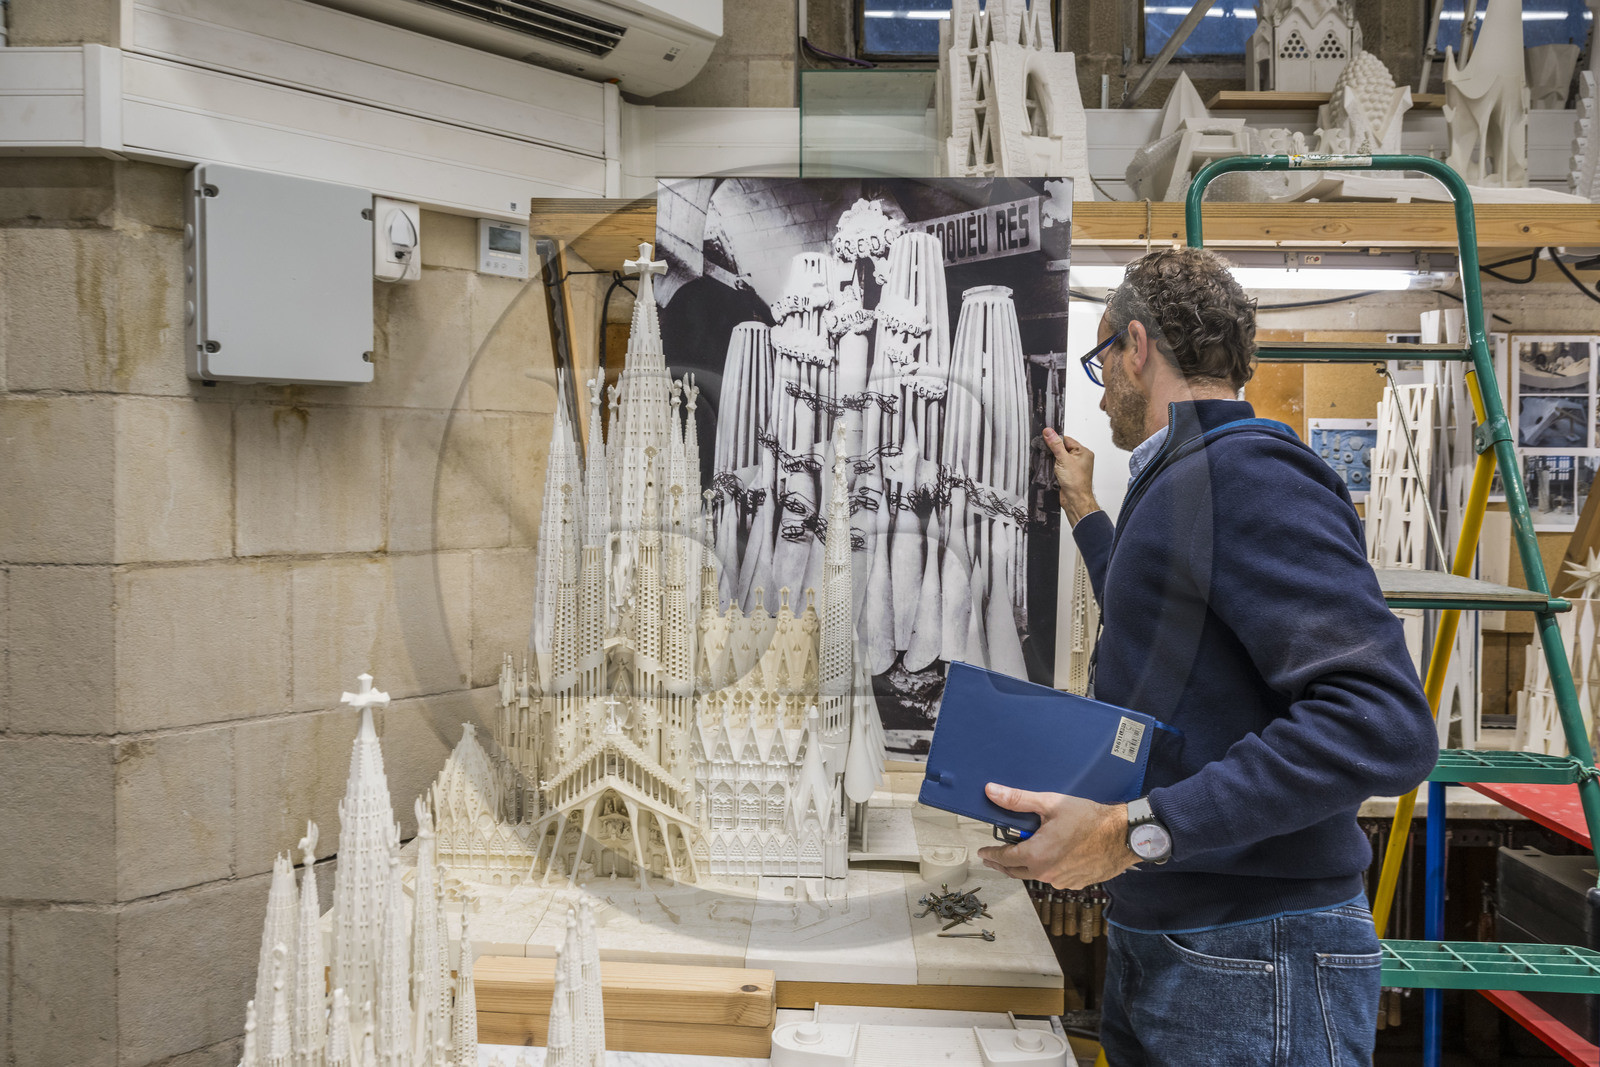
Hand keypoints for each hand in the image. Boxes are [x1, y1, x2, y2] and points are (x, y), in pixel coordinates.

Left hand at [976, 783, 1138, 889]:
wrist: (1123, 835)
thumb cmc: (1090, 819)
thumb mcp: (1050, 804)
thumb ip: (1018, 800)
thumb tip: (992, 792)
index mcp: (1037, 854)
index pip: (1004, 858)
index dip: (991, 855)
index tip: (983, 853)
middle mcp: (1047, 873)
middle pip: (1016, 872)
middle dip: (1002, 865)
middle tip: (993, 860)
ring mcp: (1062, 881)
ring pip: (1036, 875)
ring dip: (1027, 866)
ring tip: (1023, 854)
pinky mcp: (1076, 883)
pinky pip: (1054, 878)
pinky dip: (1047, 869)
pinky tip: (1050, 858)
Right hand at [1042, 428, 1099, 525]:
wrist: (1075, 500)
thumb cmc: (1076, 482)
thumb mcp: (1063, 460)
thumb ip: (1055, 445)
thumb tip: (1049, 432)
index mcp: (1083, 452)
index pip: (1066, 440)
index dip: (1056, 440)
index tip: (1045, 439)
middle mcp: (1080, 458)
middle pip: (1062, 448)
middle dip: (1054, 451)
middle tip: (1049, 455)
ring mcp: (1074, 467)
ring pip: (1059, 458)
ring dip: (1053, 461)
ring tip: (1052, 466)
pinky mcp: (1068, 474)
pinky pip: (1058, 466)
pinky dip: (1053, 467)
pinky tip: (1051, 470)